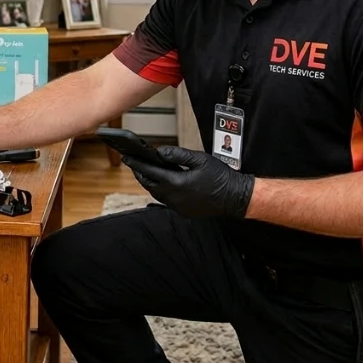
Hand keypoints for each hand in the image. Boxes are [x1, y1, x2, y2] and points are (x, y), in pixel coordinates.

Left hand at [124, 145, 254, 218]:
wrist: (235, 197)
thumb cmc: (220, 177)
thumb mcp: (200, 159)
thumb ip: (177, 155)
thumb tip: (159, 152)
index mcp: (176, 183)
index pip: (149, 172)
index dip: (136, 163)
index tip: (127, 156)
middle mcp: (174, 197)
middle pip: (149, 184)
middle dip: (139, 173)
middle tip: (133, 162)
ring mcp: (178, 206)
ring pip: (156, 194)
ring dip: (149, 182)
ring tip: (145, 171)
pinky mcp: (183, 211)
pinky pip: (165, 200)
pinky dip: (160, 190)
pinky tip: (162, 183)